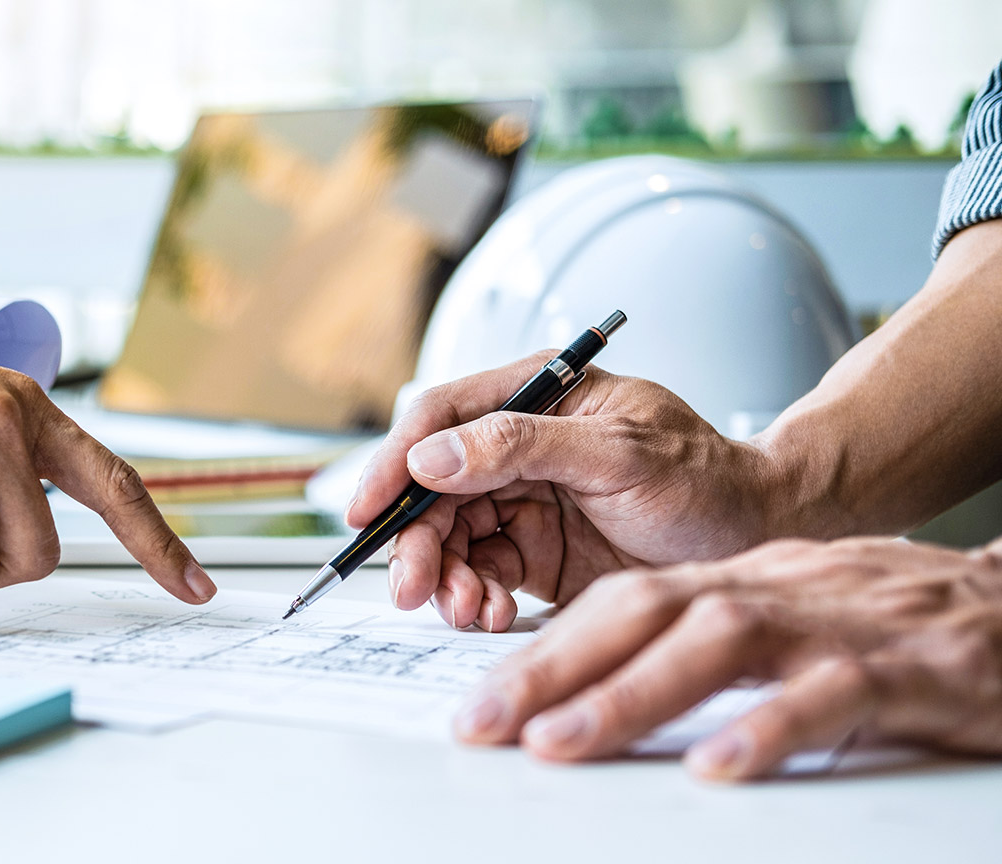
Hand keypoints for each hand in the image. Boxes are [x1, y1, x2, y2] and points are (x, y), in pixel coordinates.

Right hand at [348, 354, 780, 630]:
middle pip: (432, 486)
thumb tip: (432, 456)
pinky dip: (474, 599)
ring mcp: (523, 500)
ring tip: (469, 610)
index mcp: (537, 395)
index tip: (369, 508)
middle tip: (414, 588)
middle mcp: (518, 444)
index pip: (441, 417)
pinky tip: (493, 615)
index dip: (396, 461)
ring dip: (446, 577)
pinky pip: (479, 574)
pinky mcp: (532, 552)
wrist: (759, 543)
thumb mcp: (618, 453)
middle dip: (417, 539)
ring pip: (449, 536)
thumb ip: (521, 446)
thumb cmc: (708, 480)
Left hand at [453, 537, 1001, 780]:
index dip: (543, 650)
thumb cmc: (895, 625)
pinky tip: (715, 765)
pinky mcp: (908, 666)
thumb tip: (600, 687)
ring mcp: (838, 623)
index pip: (620, 603)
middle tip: (480, 726)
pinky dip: (767, 725)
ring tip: (558, 743)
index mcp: (739, 584)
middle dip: (551, 669)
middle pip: (644, 612)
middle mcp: (774, 591)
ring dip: (629, 692)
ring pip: (718, 641)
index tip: (478, 704)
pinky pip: (830, 693)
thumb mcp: (786, 622)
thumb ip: (704, 645)